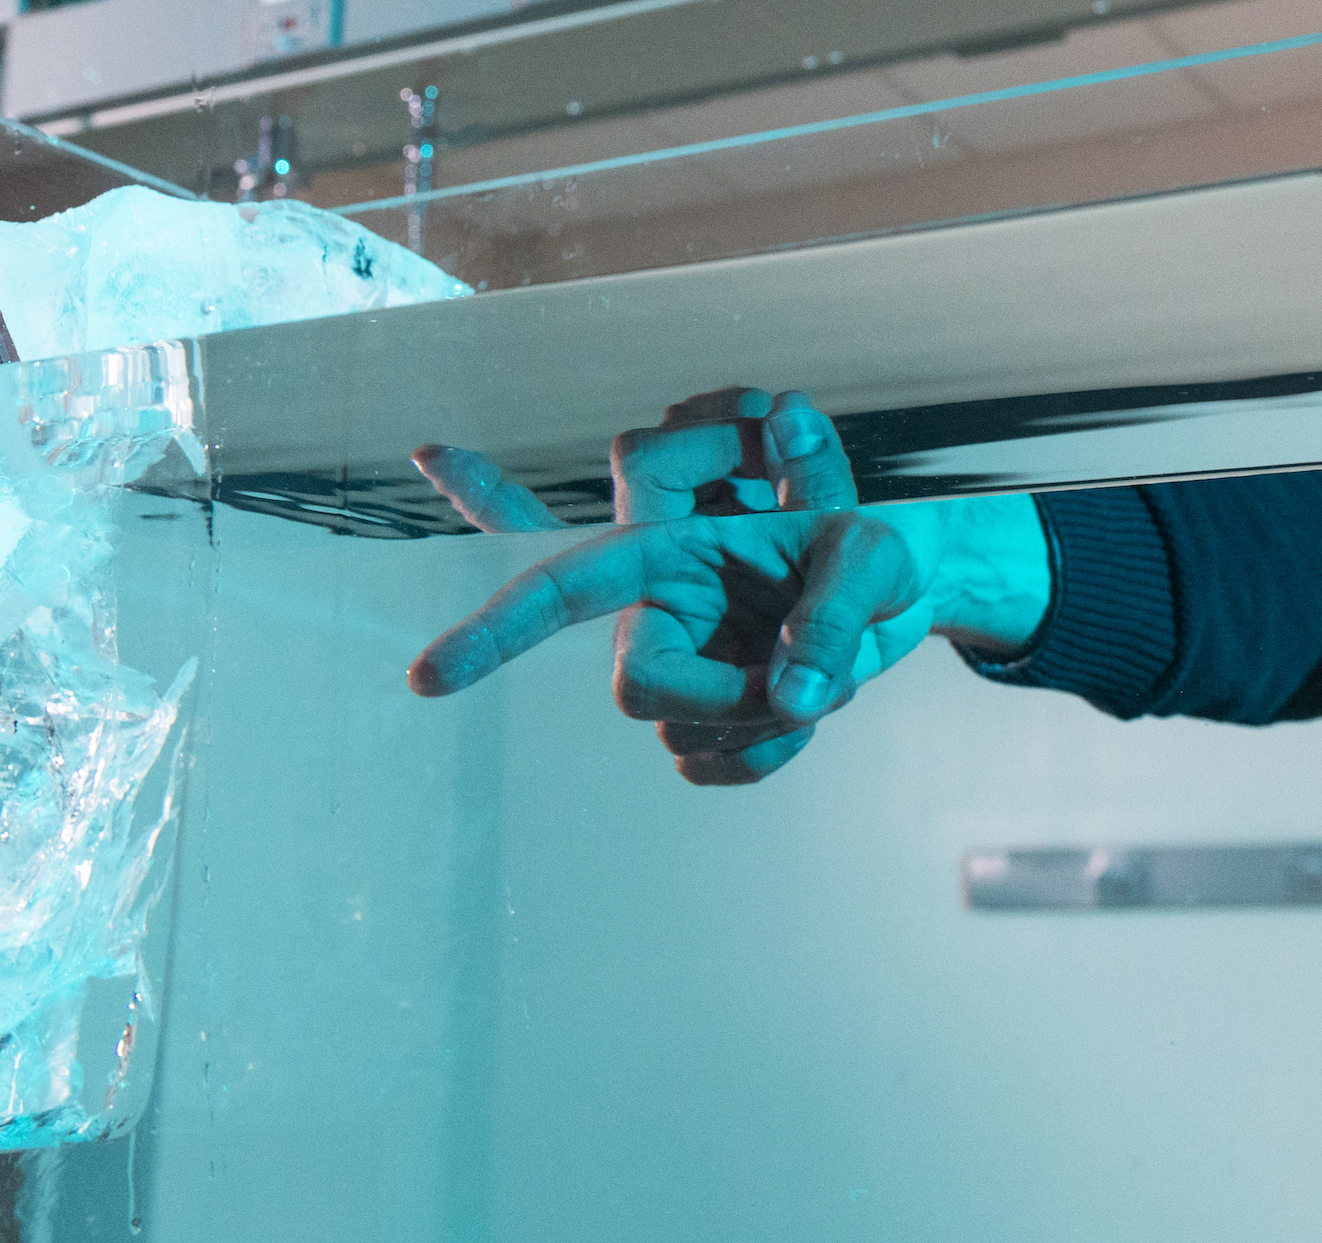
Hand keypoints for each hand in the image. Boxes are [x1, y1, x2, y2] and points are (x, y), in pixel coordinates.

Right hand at [407, 388, 1048, 784]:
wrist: (897, 598)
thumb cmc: (869, 552)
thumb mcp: (868, 557)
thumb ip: (832, 616)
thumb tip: (795, 695)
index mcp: (661, 553)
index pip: (557, 587)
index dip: (490, 631)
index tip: (423, 680)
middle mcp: (651, 616)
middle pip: (636, 688)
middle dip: (722, 696)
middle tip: (810, 679)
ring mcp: (676, 676)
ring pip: (683, 735)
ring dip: (770, 719)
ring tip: (829, 670)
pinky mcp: (704, 728)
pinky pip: (714, 769)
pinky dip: (772, 754)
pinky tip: (809, 714)